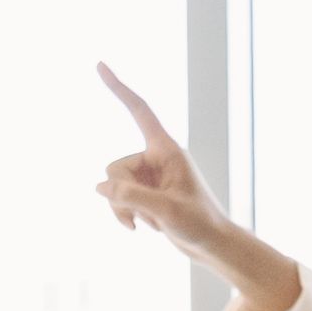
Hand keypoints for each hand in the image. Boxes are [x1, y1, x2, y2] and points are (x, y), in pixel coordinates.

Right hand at [90, 68, 300, 310]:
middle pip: (115, 167)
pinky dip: (124, 215)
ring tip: (147, 224)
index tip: (100, 65)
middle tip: (148, 213)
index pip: (139, 111)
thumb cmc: (199, 224)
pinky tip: (142, 228)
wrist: (212, 245)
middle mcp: (156, 158)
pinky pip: (116, 199)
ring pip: (112, 186)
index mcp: (167, 149)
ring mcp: (149, 176)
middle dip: (121, 195)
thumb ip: (131, 196)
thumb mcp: (165, 210)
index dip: (119, 88)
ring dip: (123, 209)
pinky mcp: (145, 193)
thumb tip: (100, 187)